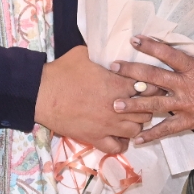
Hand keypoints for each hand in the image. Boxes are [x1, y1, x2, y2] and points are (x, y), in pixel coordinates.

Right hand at [36, 45, 153, 154]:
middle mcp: (118, 107)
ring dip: (136, 124)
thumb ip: (103, 53)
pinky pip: (118, 147)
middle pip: (146, 111)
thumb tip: (110, 45)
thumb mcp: (85, 54)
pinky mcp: (95, 138)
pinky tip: (120, 136)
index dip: (151, 86)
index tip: (147, 85)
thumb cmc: (62, 72)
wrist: (41, 94)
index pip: (149, 88)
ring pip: (136, 130)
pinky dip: (122, 143)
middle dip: (146, 106)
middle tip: (140, 102)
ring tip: (131, 118)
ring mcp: (108, 125)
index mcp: (117, 85)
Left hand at [110, 36, 193, 143]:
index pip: (168, 54)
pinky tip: (138, 139)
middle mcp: (187, 84)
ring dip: (134, 105)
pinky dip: (152, 134)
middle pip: (154, 76)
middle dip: (132, 71)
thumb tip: (178, 58)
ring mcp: (187, 104)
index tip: (134, 39)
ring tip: (116, 105)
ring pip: (155, 104)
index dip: (150, 46)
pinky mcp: (191, 121)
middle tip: (113, 67)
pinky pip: (167, 129)